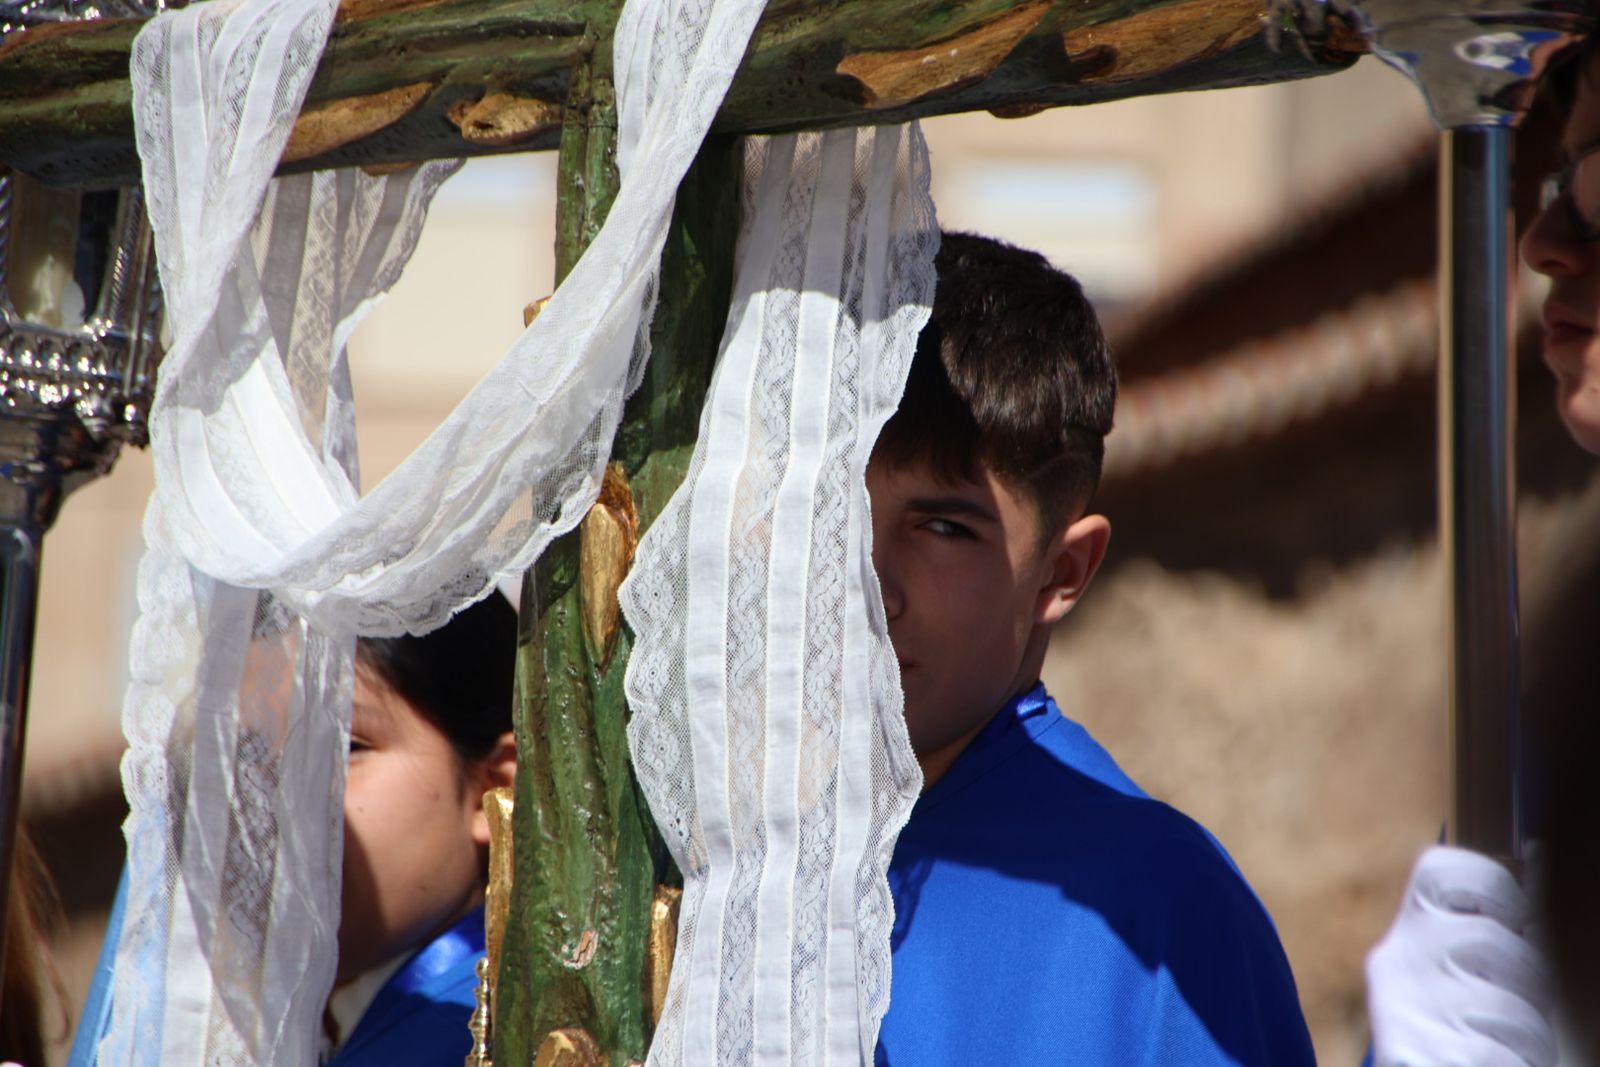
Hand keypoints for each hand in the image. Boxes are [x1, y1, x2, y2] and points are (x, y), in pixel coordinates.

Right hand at [1367, 845, 1554, 1066]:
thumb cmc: (1472, 1029)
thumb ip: (1512, 919)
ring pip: (1506, 1007)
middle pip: (1486, 937)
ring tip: (1509, 1047)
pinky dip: (1516, 1064)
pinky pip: (1498, 1056)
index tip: (1516, 920)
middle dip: (1529, 978)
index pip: (1439, 869)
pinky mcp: (1414, 1055)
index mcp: (1409, 929)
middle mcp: (1395, 961)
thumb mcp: (1487, 968)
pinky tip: (1496, 1064)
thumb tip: (1543, 850)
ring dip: (1531, 1036)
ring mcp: (1403, 1011)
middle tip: (1522, 1007)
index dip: (1493, 885)